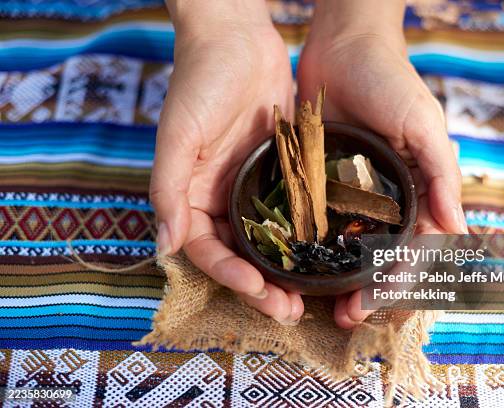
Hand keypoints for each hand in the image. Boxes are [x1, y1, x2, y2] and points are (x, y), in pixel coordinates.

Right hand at [150, 1, 302, 324]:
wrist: (237, 39)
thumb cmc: (200, 82)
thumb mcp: (179, 135)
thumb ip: (169, 189)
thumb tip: (164, 245)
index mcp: (193, 196)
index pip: (207, 250)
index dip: (229, 274)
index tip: (257, 290)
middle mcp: (222, 198)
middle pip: (241, 255)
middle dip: (262, 286)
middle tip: (289, 310)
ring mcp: (253, 187)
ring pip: (270, 242)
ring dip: (287, 270)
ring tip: (309, 295)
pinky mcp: (280, 172)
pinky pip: (293, 211)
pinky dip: (305, 236)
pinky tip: (326, 253)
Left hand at [298, 0, 465, 328]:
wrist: (343, 47)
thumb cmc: (391, 82)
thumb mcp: (422, 124)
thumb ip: (441, 175)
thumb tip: (459, 232)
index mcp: (417, 192)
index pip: (415, 250)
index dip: (399, 281)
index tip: (377, 304)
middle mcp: (386, 200)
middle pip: (381, 259)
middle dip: (369, 292)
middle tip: (346, 317)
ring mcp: (352, 195)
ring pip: (349, 251)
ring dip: (339, 282)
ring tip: (322, 307)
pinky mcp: (321, 184)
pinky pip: (319, 225)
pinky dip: (314, 251)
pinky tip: (301, 269)